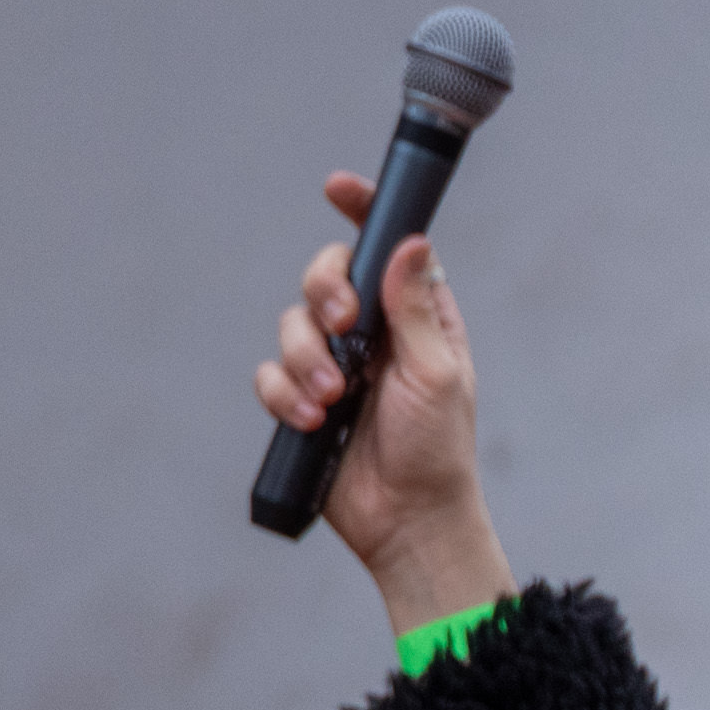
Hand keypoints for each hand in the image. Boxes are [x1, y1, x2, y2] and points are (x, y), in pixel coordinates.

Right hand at [256, 173, 515, 635]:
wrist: (409, 521)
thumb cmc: (438, 452)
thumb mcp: (436, 374)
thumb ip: (415, 308)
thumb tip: (410, 241)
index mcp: (414, 317)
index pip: (384, 246)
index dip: (361, 210)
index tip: (337, 188)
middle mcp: (371, 333)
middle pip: (325, 273)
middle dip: (323, 290)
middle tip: (342, 325)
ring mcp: (334, 365)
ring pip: (291, 323)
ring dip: (305, 357)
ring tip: (332, 400)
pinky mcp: (304, 402)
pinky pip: (271, 375)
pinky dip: (286, 394)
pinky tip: (314, 421)